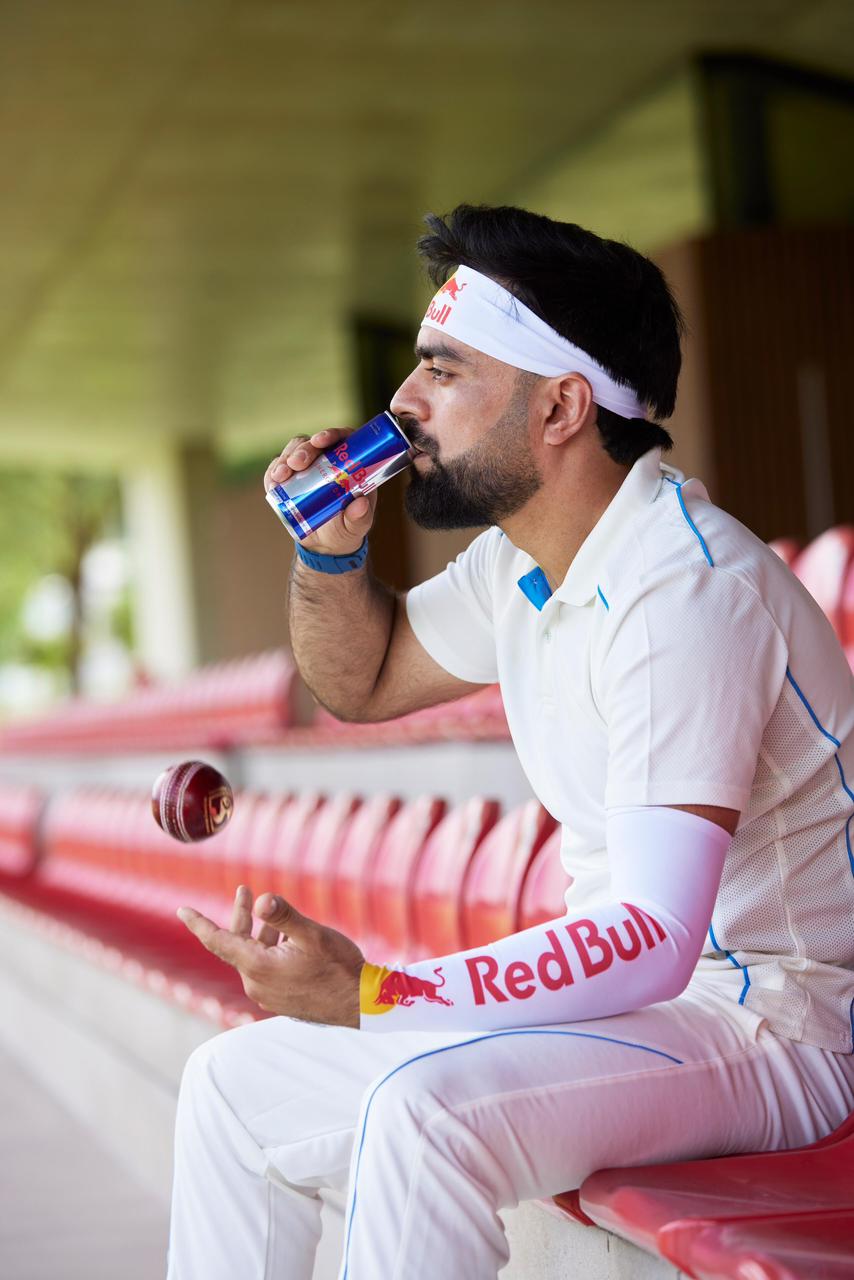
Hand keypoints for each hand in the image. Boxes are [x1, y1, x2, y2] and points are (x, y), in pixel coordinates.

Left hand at [177, 887, 364, 1027]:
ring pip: (252, 956)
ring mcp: (268, 994)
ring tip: (272, 913)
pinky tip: (286, 939)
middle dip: (240, 917)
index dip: (198, 924)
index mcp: (258, 967)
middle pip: (236, 945)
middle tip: (244, 890)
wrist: (360, 1004)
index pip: (217, 941)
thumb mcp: (312, 934)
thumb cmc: (338, 967)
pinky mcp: (280, 998)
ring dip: (258, 933)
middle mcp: (256, 983)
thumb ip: (284, 916)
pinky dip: (268, 949)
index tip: (182, 910)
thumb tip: (261, 899)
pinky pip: (264, 969)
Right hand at [263, 429, 377, 555]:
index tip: (320, 441)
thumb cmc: (347, 528)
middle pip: (312, 443)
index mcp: (348, 463)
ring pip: (292, 452)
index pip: (342, 439)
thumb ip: (361, 517)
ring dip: (285, 459)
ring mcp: (304, 469)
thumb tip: (361, 504)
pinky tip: (274, 482)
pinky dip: (272, 474)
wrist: (325, 544)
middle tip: (297, 463)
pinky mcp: (287, 480)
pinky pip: (276, 470)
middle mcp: (325, 459)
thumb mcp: (357, 526)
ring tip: (281, 475)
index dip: (331, 434)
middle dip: (303, 449)